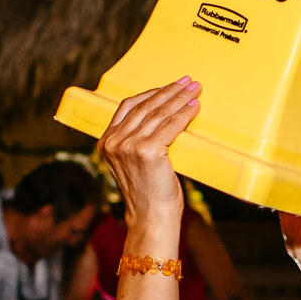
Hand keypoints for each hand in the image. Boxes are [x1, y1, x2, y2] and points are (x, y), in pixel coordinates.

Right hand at [99, 79, 199, 245]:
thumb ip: (138, 141)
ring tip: (195, 90)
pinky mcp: (146, 151)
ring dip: (179, 98)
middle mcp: (113, 142)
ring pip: (158, 113)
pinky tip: (194, 107)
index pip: (128, 106)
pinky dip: (184, 114)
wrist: (151, 218)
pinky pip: (170, 126)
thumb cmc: (149, 193)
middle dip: (169, 91)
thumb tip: (164, 116)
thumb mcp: (135, 163)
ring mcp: (128, 146)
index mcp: (106, 142)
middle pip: (145, 106)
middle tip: (188, 81)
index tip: (170, 86)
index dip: (151, 93)